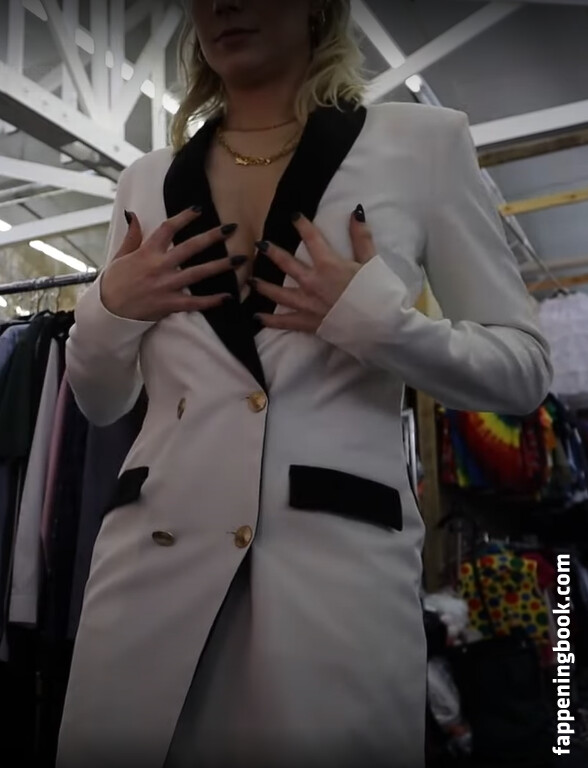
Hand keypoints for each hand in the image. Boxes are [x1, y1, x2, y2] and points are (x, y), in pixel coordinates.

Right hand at [100, 207, 241, 321]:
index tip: (199, 209)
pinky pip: (195, 303)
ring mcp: (166, 286)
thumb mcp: (120, 255)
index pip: (168, 228)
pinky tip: (229, 297)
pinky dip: (212, 301)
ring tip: (240, 260)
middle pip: (191, 247)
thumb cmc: (114, 282)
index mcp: (147, 252)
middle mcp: (159, 266)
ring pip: (199, 273)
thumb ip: (132, 236)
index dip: (184, 217)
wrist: (108, 311)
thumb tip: (133, 214)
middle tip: (232, 228)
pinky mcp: (169, 304)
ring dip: (221, 266)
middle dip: (213, 236)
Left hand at [251, 206, 376, 332]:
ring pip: (279, 293)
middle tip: (259, 245)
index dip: (302, 225)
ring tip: (251, 281)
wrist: (379, 324)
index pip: (312, 239)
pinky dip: (270, 320)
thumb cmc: (377, 292)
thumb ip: (361, 237)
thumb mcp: (371, 261)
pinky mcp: (308, 322)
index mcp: (328, 265)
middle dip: (272, 252)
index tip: (294, 217)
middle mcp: (312, 282)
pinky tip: (257, 317)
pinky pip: (285, 321)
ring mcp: (307, 303)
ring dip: (264, 286)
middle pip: (287, 264)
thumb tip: (356, 212)